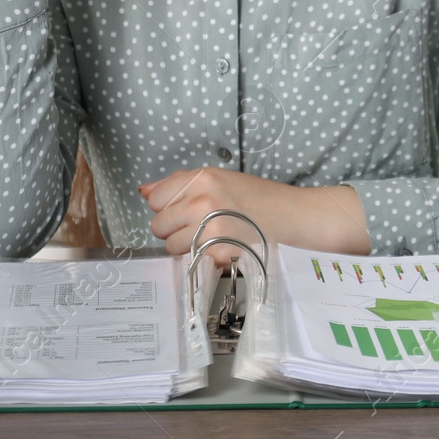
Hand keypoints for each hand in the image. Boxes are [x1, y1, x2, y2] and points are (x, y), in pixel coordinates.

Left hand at [140, 168, 370, 271]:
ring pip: (171, 247)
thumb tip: (144, 191)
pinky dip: (203, 259)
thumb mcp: (220, 180)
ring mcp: (209, 227)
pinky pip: (191, 261)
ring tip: (213, 239)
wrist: (294, 218)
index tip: (185, 211)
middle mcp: (202, 199)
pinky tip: (223, 249)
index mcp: (202, 177)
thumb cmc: (260, 199)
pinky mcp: (217, 252)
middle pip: (159, 225)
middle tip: (201, 227)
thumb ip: (180, 184)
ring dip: (186, 247)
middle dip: (175, 230)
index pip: (156, 198)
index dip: (168, 208)